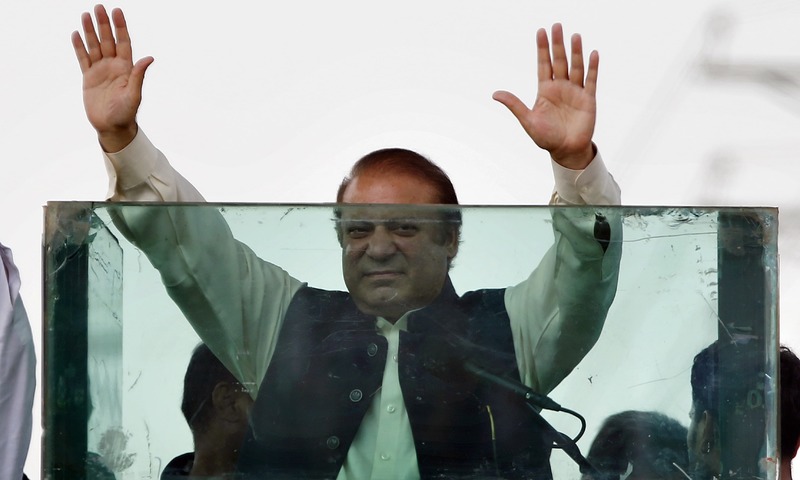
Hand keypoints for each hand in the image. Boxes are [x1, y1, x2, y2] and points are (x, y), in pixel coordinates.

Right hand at [71, 5, 152, 151]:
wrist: (112, 127)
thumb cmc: (126, 113)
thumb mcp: (134, 94)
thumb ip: (138, 75)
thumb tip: (149, 58)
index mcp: (126, 68)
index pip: (123, 42)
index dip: (120, 27)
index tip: (117, 11)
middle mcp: (113, 66)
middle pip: (107, 40)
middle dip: (103, 24)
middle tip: (98, 7)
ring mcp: (100, 70)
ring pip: (94, 46)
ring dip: (90, 31)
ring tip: (85, 15)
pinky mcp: (89, 77)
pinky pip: (83, 59)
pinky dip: (79, 47)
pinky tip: (76, 34)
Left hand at [493, 24, 597, 169]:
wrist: (566, 151)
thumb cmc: (546, 137)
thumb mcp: (528, 121)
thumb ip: (514, 105)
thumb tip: (495, 94)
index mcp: (545, 90)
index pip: (543, 64)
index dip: (542, 49)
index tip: (541, 32)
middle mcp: (560, 87)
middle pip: (559, 61)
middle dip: (558, 44)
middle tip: (557, 26)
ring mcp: (575, 91)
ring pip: (575, 67)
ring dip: (576, 52)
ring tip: (575, 36)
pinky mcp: (588, 99)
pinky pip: (590, 80)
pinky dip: (592, 67)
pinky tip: (592, 54)